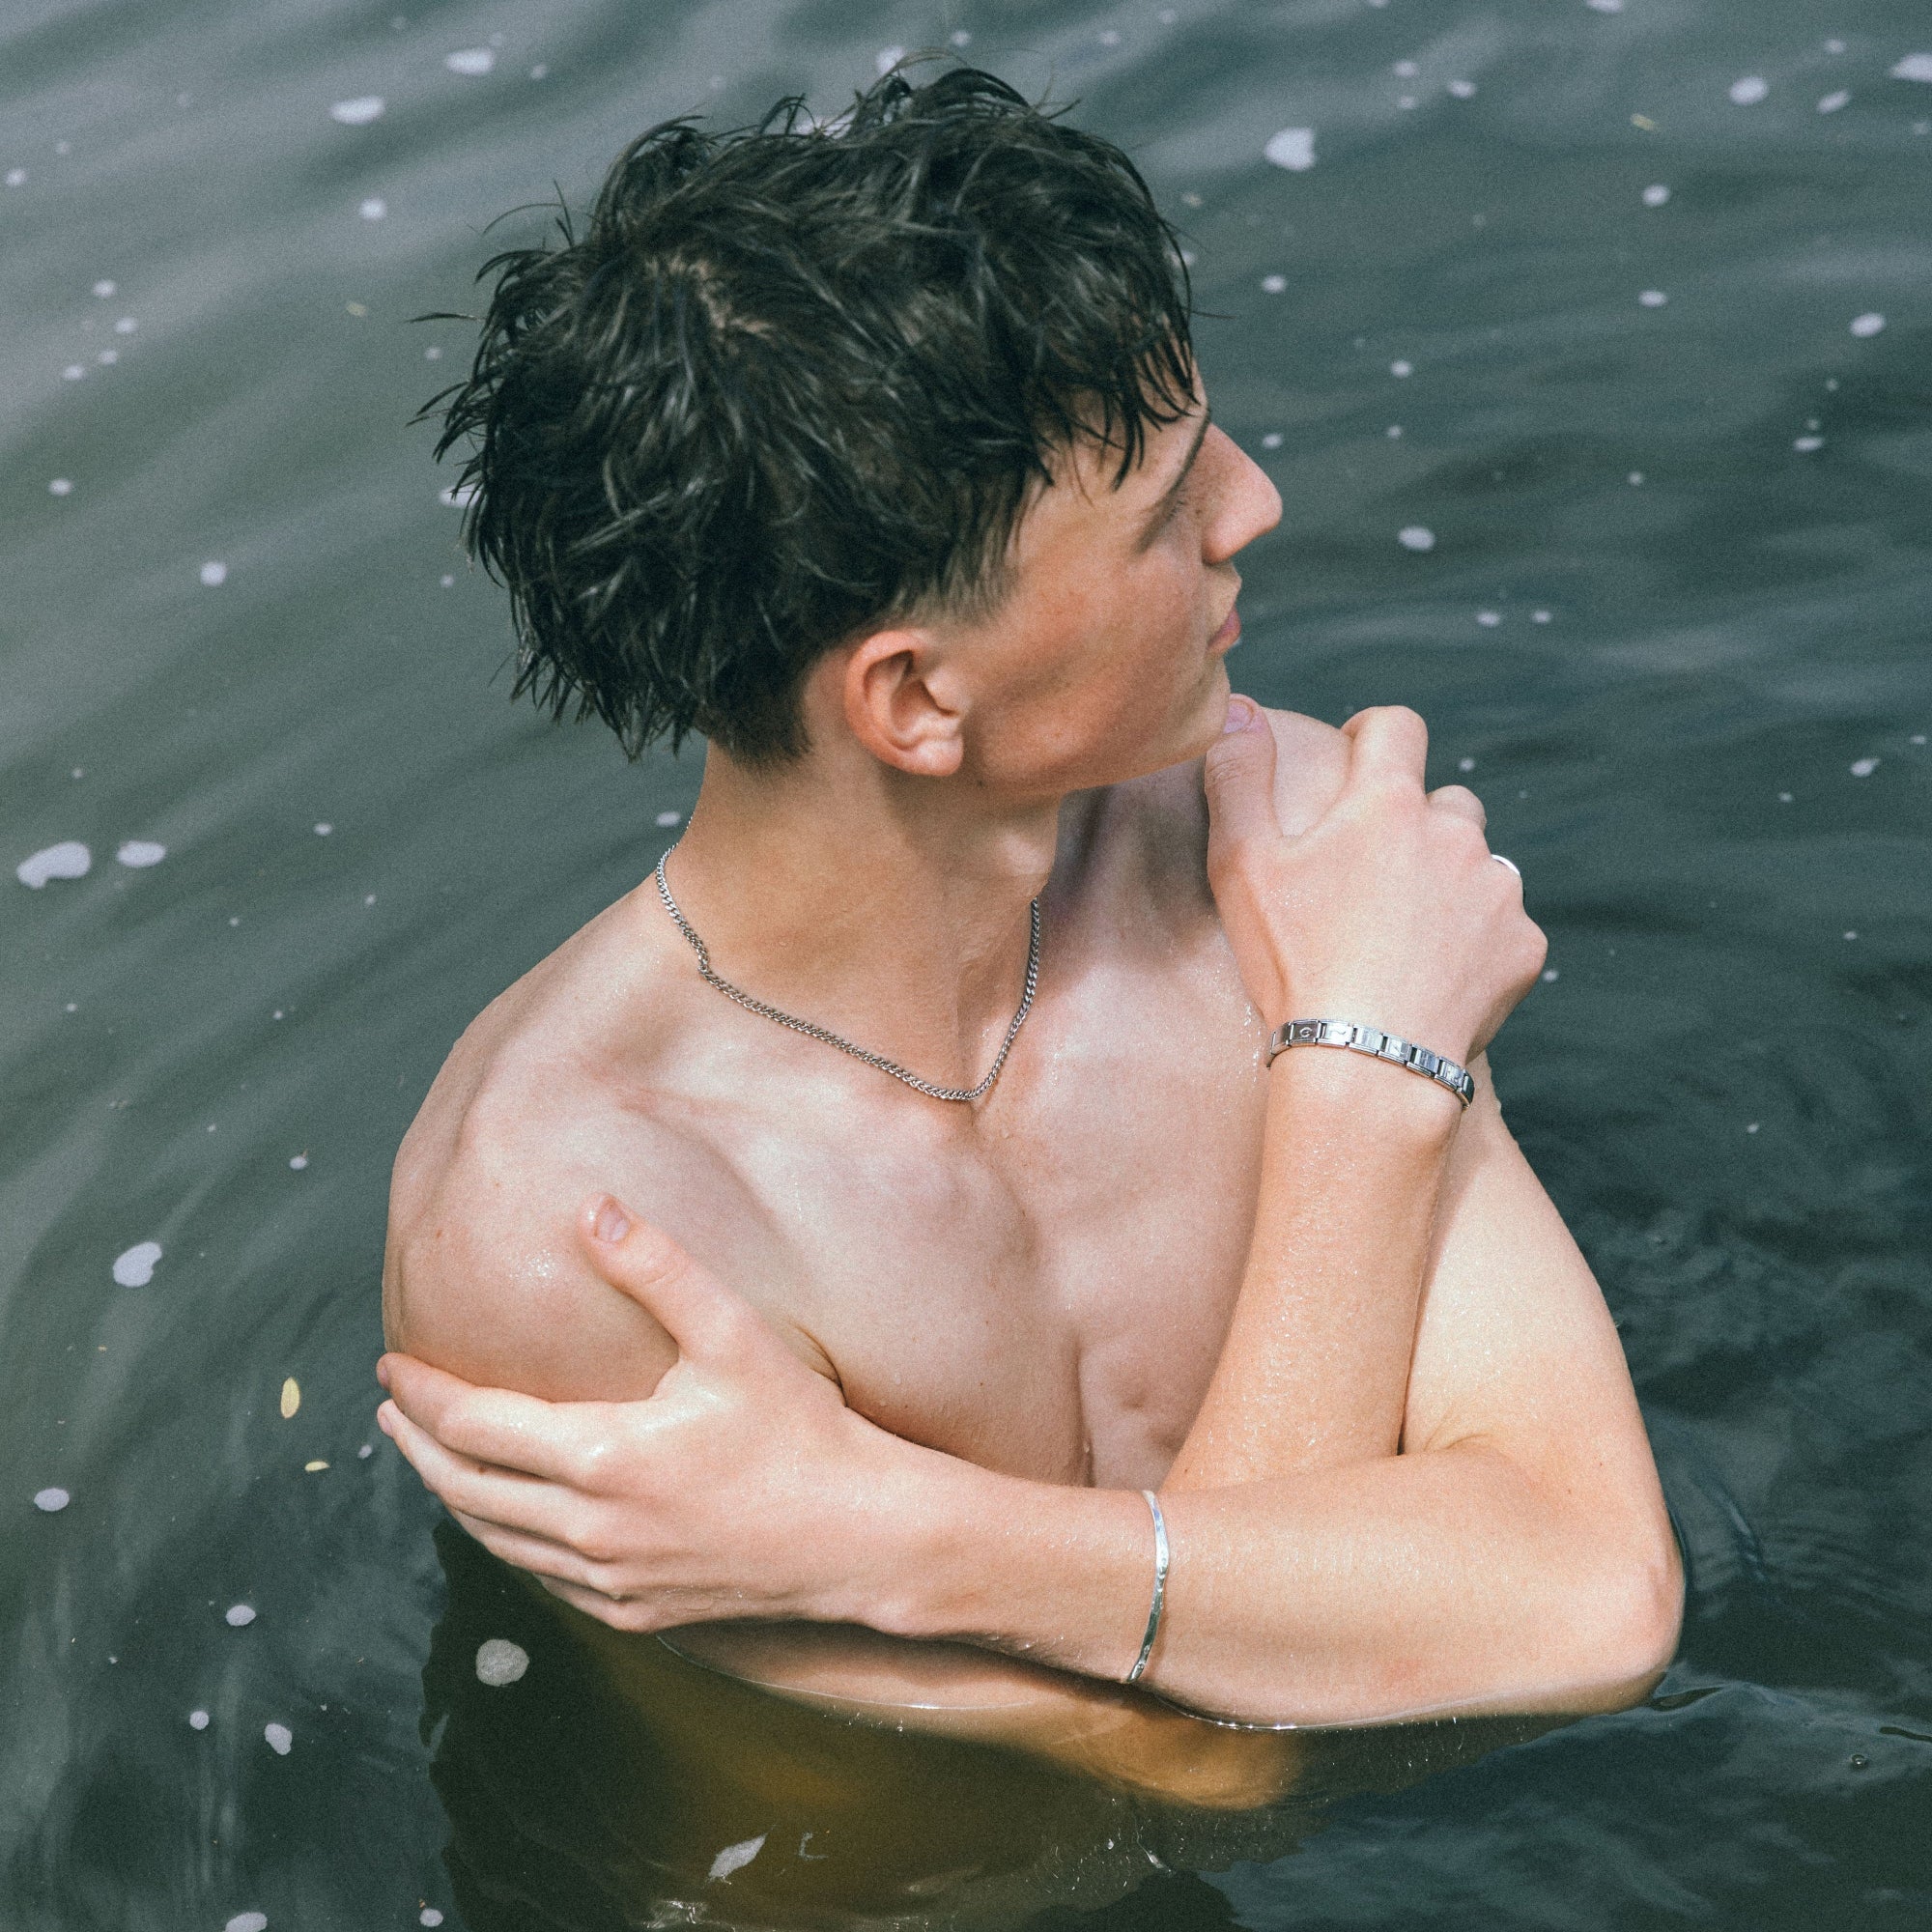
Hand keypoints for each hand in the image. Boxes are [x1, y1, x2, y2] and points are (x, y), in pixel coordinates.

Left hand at [376, 1195, 912, 1632]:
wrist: (860, 1536)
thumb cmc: (802, 1430)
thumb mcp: (734, 1337)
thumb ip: (658, 1269)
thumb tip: (592, 1208)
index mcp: (603, 1459)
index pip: (474, 1427)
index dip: (424, 1395)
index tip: (393, 1366)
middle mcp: (592, 1529)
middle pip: (465, 1489)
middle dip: (416, 1445)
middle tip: (391, 1408)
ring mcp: (610, 1579)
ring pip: (497, 1540)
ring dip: (451, 1494)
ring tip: (429, 1456)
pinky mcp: (635, 1611)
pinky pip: (542, 1578)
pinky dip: (504, 1540)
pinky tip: (507, 1519)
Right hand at [1203, 700, 1544, 1063]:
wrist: (1366, 1066)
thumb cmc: (1295, 963)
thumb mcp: (1240, 865)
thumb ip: (1238, 775)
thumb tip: (1243, 710)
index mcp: (1387, 803)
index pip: (1397, 726)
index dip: (1373, 734)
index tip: (1354, 759)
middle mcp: (1455, 833)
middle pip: (1446, 801)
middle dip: (1414, 823)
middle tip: (1370, 877)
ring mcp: (1497, 890)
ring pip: (1477, 865)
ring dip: (1448, 883)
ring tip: (1402, 936)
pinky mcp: (1522, 947)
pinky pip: (1502, 927)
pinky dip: (1474, 943)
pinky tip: (1433, 977)